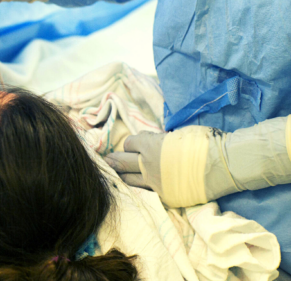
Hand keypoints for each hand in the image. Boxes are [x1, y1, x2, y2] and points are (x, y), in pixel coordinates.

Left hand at [107, 119, 290, 207]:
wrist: (224, 164)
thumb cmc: (204, 143)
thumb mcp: (177, 134)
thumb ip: (160, 140)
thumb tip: (153, 142)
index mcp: (150, 145)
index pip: (129, 144)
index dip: (131, 144)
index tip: (134, 146)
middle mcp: (148, 164)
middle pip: (121, 162)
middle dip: (114, 161)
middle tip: (107, 161)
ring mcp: (156, 183)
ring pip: (129, 180)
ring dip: (123, 176)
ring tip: (117, 176)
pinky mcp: (166, 197)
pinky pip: (147, 193)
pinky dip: (142, 189)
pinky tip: (138, 188)